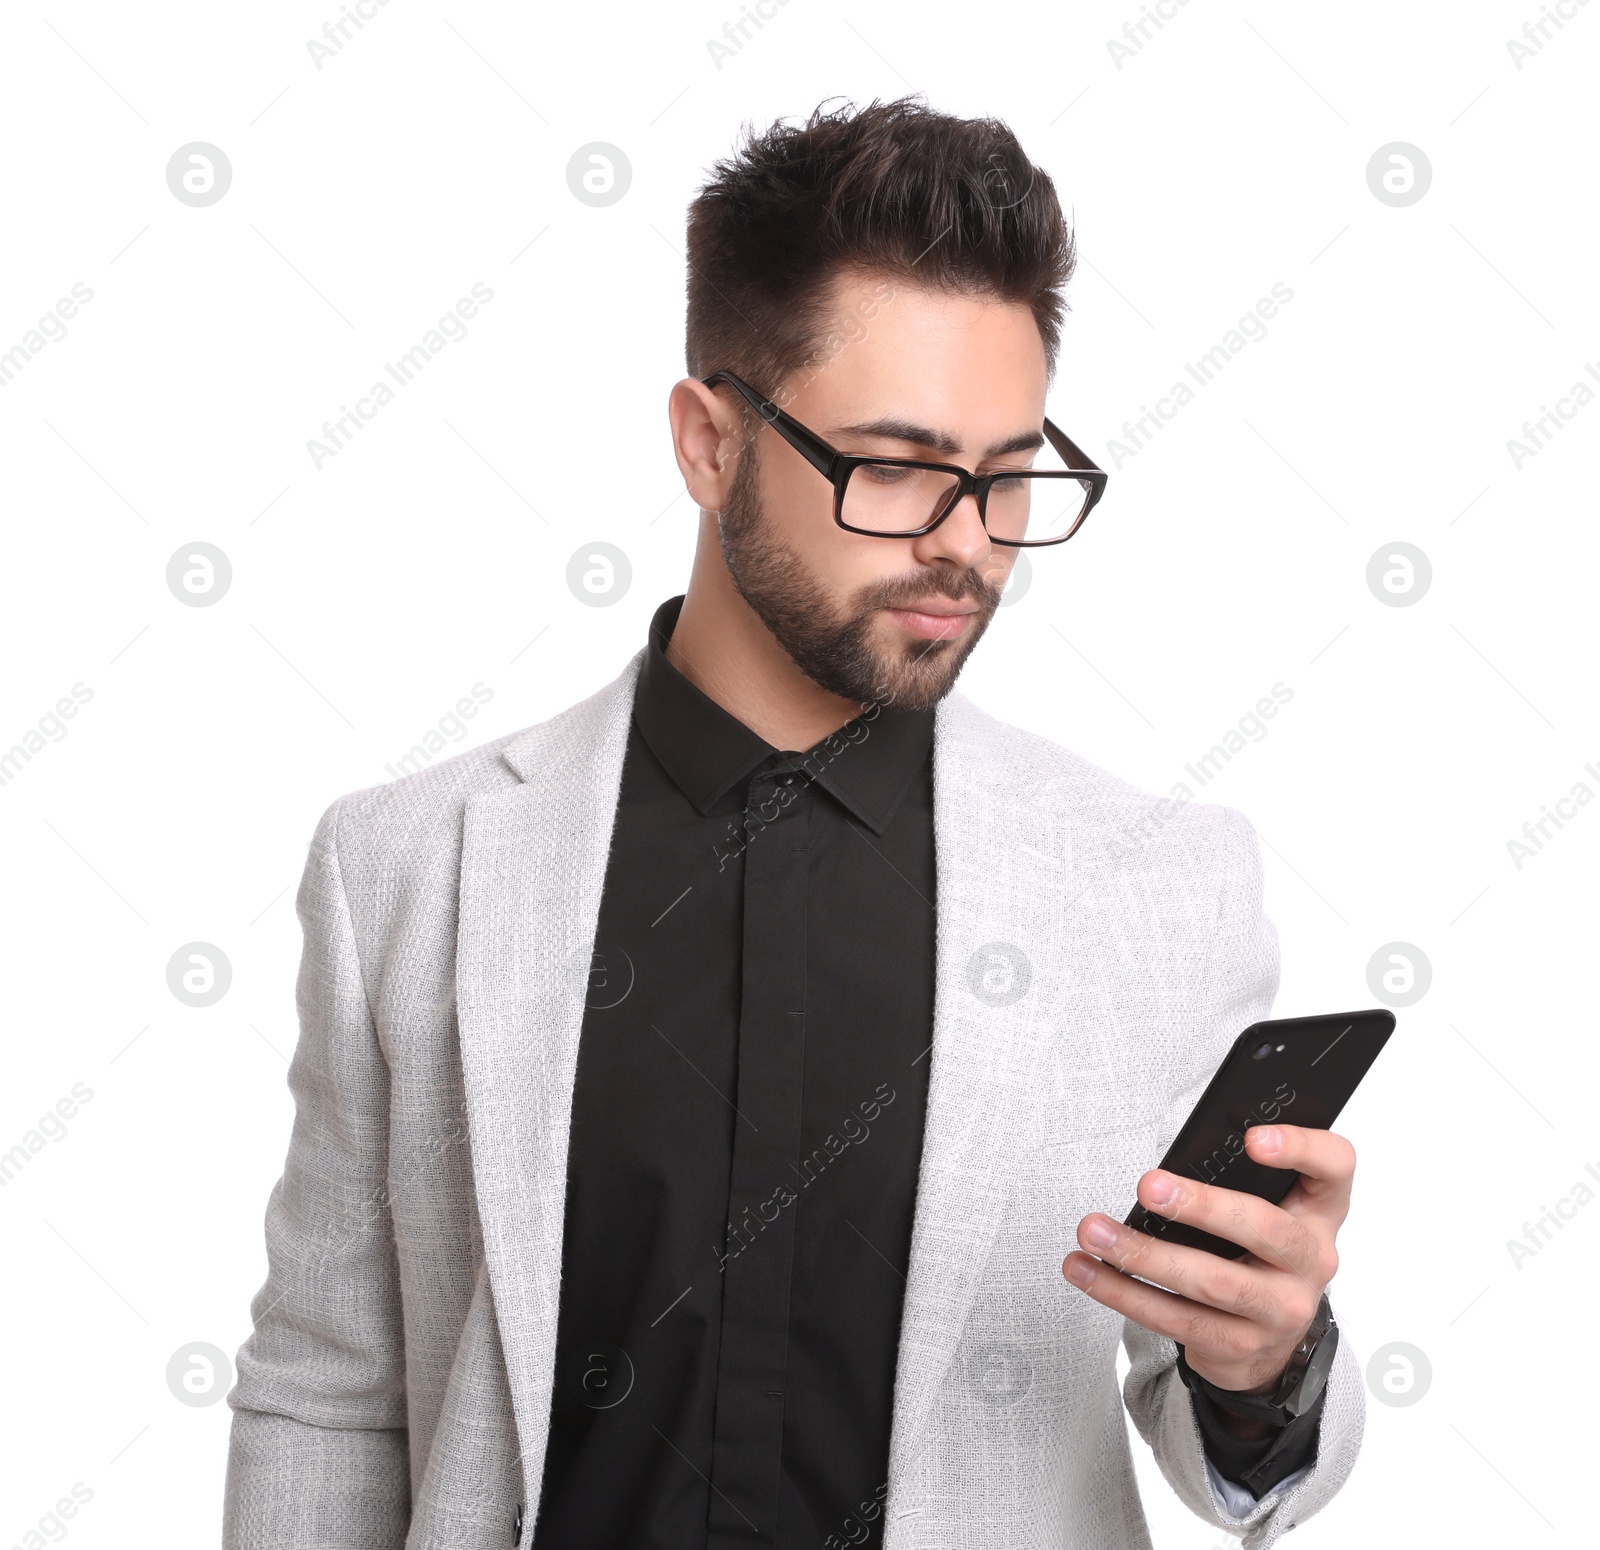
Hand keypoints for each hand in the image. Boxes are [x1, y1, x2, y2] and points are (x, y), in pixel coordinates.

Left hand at [1061, 1124, 1351, 1393]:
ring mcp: (1281, 1309)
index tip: (1252, 1139)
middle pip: (1265, 1229)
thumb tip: (1167, 1163)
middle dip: (1201, 1206)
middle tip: (1148, 1187)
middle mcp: (1311, 1260)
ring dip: (1143, 1254)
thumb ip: (1235, 1180)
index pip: (1334, 1167)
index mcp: (1318, 1210)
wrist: (1268, 1341)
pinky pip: (1176, 1320)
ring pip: (1211, 1282)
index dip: (1301, 1148)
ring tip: (1094, 1231)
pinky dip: (1122, 1292)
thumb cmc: (1253, 1251)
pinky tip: (1086, 1270)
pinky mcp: (1240, 1346)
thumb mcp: (1263, 1209)